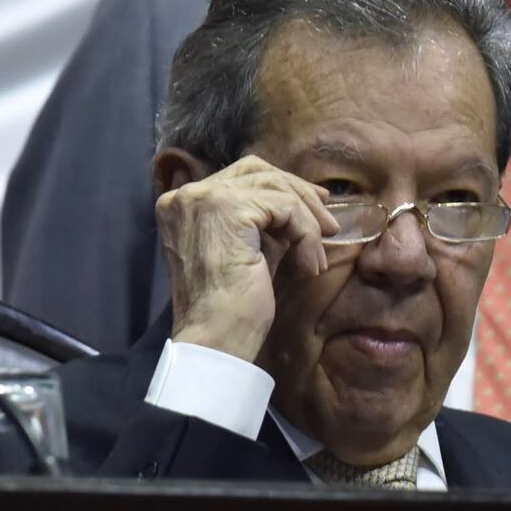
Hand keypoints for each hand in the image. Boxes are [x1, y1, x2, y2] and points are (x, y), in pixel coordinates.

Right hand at [155, 155, 338, 361]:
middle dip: (299, 193)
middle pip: (257, 171)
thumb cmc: (232, 305)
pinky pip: (285, 208)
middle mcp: (187, 194)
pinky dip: (305, 233)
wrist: (218, 338)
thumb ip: (265, 223)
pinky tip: (309, 265)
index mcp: (183, 203)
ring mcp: (204, 198)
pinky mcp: (227, 210)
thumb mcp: (251, 249)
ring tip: (318, 253)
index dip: (282, 187)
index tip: (316, 206)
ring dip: (307, 219)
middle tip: (328, 221)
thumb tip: (302, 204)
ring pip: (275, 188)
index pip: (241, 176)